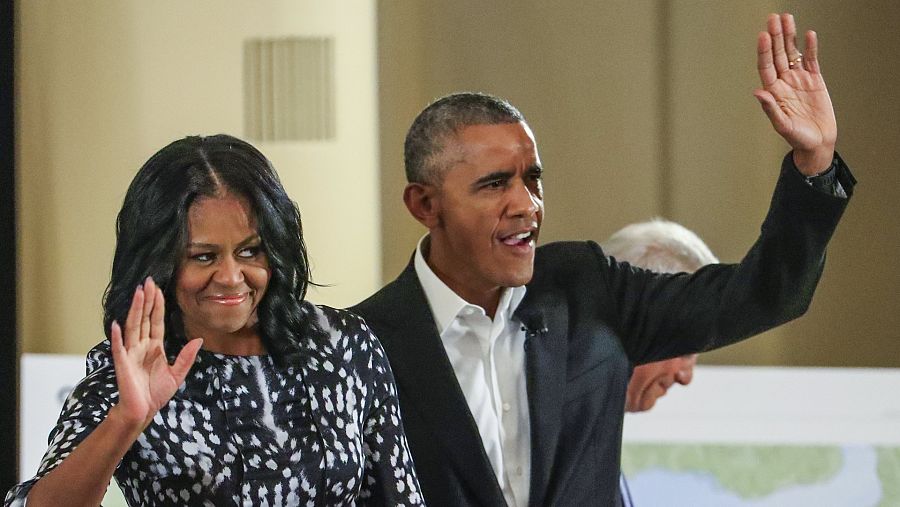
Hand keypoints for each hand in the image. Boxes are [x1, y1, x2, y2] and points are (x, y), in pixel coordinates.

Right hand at [109, 277, 201, 431]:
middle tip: (148, 282)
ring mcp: (131, 353)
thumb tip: (198, 339)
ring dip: (135, 310)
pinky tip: (117, 324)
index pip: (156, 321)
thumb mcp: (177, 374)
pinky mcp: (122, 364)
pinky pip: (119, 347)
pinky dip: (117, 336)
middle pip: (144, 319)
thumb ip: (186, 357)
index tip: (158, 289)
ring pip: (133, 327)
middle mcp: (141, 346)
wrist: (142, 411)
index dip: (157, 306)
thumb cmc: (156, 393)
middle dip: (147, 300)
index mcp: (154, 347)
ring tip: (138, 293)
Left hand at [754, 13, 836, 174]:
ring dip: (790, 36)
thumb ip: (770, 109)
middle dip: (776, 36)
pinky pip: (811, 60)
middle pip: (778, 55)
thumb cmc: (797, 138)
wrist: (817, 143)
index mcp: (773, 92)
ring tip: (787, 18)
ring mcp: (799, 79)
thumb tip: (758, 92)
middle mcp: (784, 82)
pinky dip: (810, 48)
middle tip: (773, 18)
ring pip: (793, 53)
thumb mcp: (782, 125)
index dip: (765, 51)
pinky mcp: (815, 80)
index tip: (763, 36)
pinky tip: (809, 35)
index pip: (766, 67)